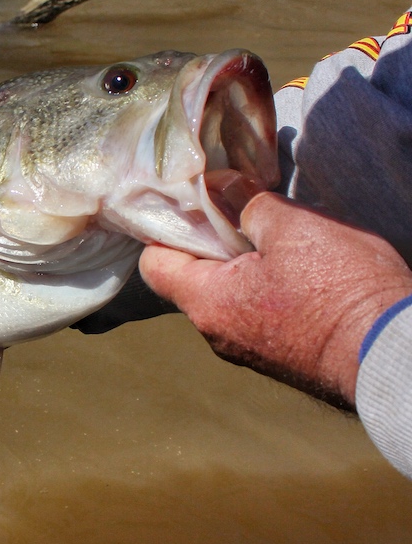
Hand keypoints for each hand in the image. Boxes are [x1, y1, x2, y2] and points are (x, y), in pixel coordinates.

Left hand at [139, 192, 411, 409]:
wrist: (394, 353)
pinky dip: (270, 287)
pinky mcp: (282, 355)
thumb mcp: (292, 227)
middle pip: (192, 279)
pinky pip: (260, 313)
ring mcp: (250, 350)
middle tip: (240, 211)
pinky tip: (302, 269)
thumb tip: (223, 188)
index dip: (167, 229)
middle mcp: (218, 334)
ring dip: (246, 265)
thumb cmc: (340, 290)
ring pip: (229, 296)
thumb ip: (247, 205)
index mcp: (206, 304)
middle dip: (213, 243)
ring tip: (277, 238)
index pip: (155, 264)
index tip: (191, 205)